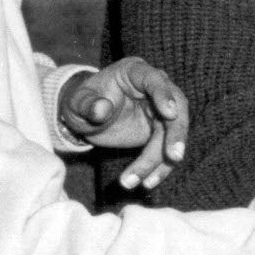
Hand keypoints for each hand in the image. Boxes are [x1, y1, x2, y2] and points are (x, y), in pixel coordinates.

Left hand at [59, 57, 190, 187]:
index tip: (169, 113)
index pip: (155, 80)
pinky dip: (157, 168)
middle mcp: (155, 90)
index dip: (164, 95)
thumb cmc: (82, 101)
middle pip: (176, 111)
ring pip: (171, 136)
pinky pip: (164, 151)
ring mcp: (160, 112)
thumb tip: (101, 110)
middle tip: (173, 156)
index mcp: (136, 72)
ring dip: (162, 160)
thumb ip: (88, 104)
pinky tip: (147, 182)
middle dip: (176, 135)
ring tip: (146, 181)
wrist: (85, 116)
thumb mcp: (78, 101)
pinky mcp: (160, 132)